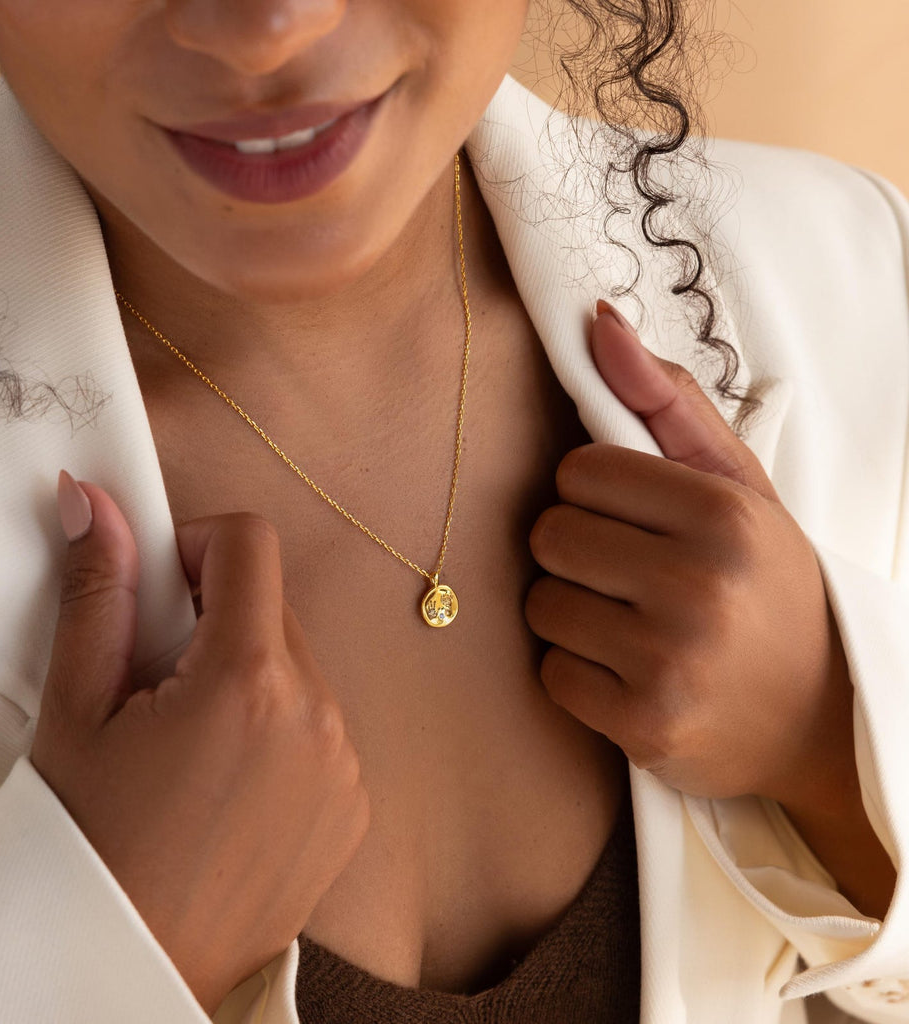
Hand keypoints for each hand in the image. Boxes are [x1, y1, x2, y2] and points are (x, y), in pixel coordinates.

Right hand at [31, 474, 369, 1012]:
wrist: (128, 963)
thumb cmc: (90, 847)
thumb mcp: (76, 711)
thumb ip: (97, 592)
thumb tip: (94, 501)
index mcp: (251, 680)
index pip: (251, 543)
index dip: (197, 545)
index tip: (160, 588)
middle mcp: (318, 715)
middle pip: (272, 607)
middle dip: (215, 619)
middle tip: (158, 681)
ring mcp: (345, 764)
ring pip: (298, 666)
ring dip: (248, 676)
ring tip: (190, 743)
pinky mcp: (355, 803)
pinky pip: (320, 726)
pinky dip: (279, 730)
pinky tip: (228, 784)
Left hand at [525, 302, 854, 810]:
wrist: (819, 718)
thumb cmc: (768, 588)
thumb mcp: (739, 489)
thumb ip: (668, 404)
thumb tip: (598, 322)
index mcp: (724, 515)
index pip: (578, 470)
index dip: (594, 492)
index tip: (631, 516)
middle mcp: (698, 587)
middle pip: (549, 534)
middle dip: (576, 549)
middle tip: (628, 572)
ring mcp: (669, 663)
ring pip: (540, 604)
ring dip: (571, 611)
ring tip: (630, 622)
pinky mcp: (644, 726)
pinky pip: (549, 674)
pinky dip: (576, 672)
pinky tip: (628, 671)